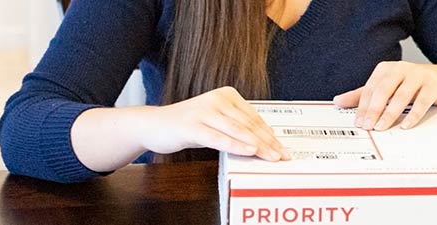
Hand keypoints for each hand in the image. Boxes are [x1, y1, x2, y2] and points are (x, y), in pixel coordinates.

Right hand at [140, 86, 287, 160]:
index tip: (282, 148)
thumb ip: (236, 127)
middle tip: (282, 155)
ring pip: (237, 130)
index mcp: (227, 95)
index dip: (270, 134)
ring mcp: (203, 111)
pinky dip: (235, 145)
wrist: (153, 125)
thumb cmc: (188, 126)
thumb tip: (262, 142)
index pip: (254, 117)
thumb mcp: (216, 122)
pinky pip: (218, 138)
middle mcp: (217, 99)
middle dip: (268, 142)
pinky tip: (249, 152)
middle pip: (248, 124)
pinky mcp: (191, 125)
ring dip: (257, 145)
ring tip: (271, 156)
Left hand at [333, 61, 436, 130]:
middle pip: (384, 90)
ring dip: (391, 113)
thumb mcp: (386, 88)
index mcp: (386, 69)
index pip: (371, 88)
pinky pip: (422, 101)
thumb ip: (363, 95)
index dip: (363, 106)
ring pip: (402, 96)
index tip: (358, 122)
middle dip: (374, 109)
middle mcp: (402, 69)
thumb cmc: (412, 85)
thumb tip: (338, 101)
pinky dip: (413, 114)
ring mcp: (419, 76)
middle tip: (367, 126)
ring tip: (382, 127)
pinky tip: (405, 125)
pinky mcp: (434, 86)